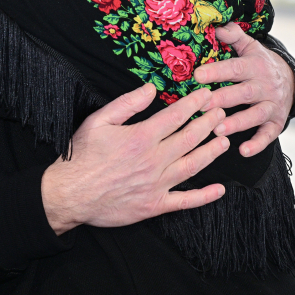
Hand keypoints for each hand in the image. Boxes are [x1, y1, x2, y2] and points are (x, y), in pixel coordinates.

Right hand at [41, 84, 230, 235]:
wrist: (69, 194)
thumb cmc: (81, 156)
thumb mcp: (98, 121)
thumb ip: (127, 104)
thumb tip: (150, 89)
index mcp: (141, 138)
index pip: (175, 117)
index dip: (194, 104)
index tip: (207, 96)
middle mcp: (154, 160)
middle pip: (189, 138)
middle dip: (209, 123)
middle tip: (222, 113)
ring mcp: (156, 185)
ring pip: (192, 166)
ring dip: (211, 152)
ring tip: (225, 141)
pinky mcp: (154, 205)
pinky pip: (185, 201)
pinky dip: (204, 196)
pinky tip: (219, 190)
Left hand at [192, 23, 293, 157]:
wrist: (291, 79)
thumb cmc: (259, 63)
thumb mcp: (250, 46)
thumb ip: (233, 36)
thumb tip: (216, 25)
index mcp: (255, 66)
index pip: (235, 68)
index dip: (217, 71)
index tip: (198, 75)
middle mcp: (265, 86)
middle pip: (244, 93)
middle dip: (223, 100)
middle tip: (202, 106)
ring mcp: (271, 105)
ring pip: (255, 115)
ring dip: (237, 123)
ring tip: (217, 130)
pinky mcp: (276, 122)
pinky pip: (268, 135)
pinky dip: (257, 144)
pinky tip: (243, 150)